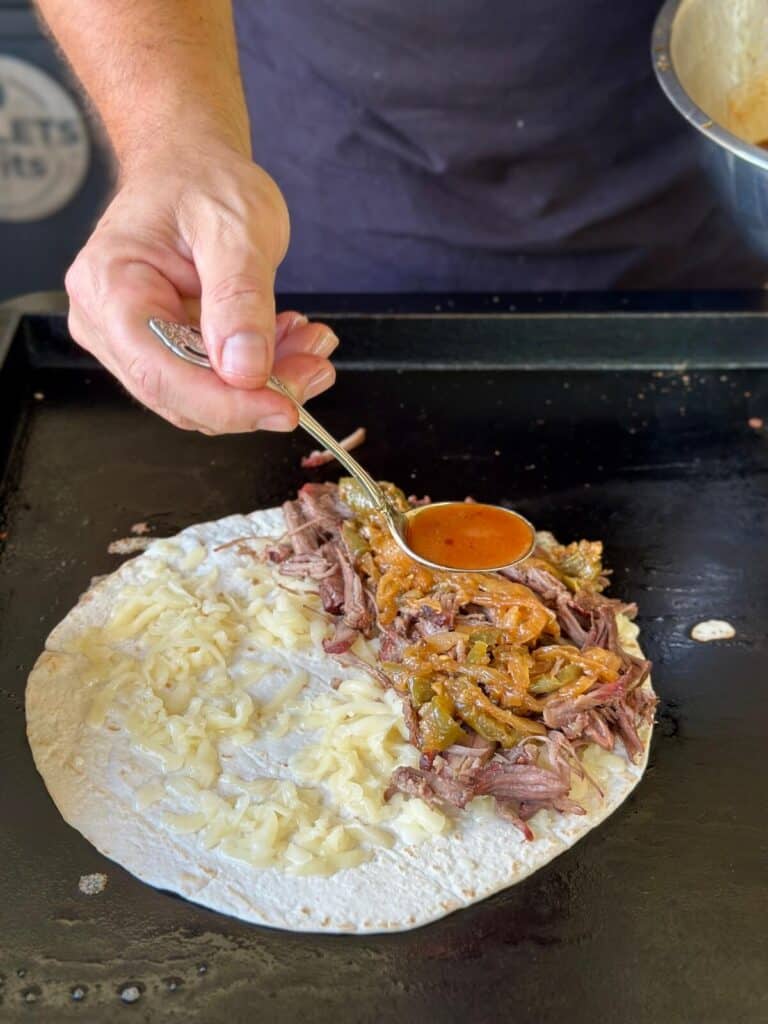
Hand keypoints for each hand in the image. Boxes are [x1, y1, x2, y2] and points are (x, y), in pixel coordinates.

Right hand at [65, 141, 336, 432]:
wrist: (190, 166)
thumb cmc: (202, 180)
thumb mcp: (235, 225)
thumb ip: (240, 298)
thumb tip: (245, 370)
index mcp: (110, 288)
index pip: (162, 375)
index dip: (228, 405)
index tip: (287, 408)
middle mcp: (108, 324)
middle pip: (184, 397)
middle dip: (257, 394)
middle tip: (316, 364)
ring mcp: (133, 343)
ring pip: (205, 399)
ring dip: (267, 383)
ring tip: (311, 343)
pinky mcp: (162, 352)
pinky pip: (214, 384)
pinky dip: (260, 372)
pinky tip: (290, 341)